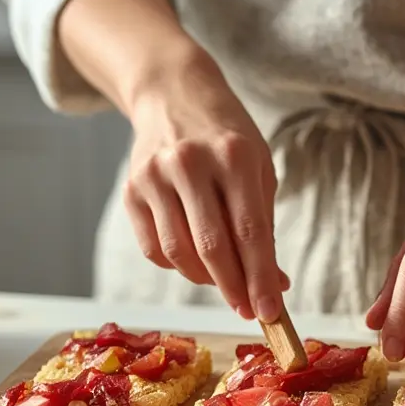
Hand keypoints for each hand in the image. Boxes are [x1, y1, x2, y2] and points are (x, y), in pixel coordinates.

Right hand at [125, 50, 288, 321]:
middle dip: (233, 287)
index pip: (249, 232)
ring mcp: (155, 175)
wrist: (173, 93)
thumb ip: (264, 227)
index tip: (270, 312)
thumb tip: (274, 285)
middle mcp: (190, 163)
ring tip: (223, 281)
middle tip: (247, 309)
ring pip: (178, 253)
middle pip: (211, 247)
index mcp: (234, 156)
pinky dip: (177, 265)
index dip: (259, 278)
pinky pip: (154, 248)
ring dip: (204, 280)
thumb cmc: (227, 137)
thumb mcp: (258, 169)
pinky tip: (194, 259)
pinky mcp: (131, 189)